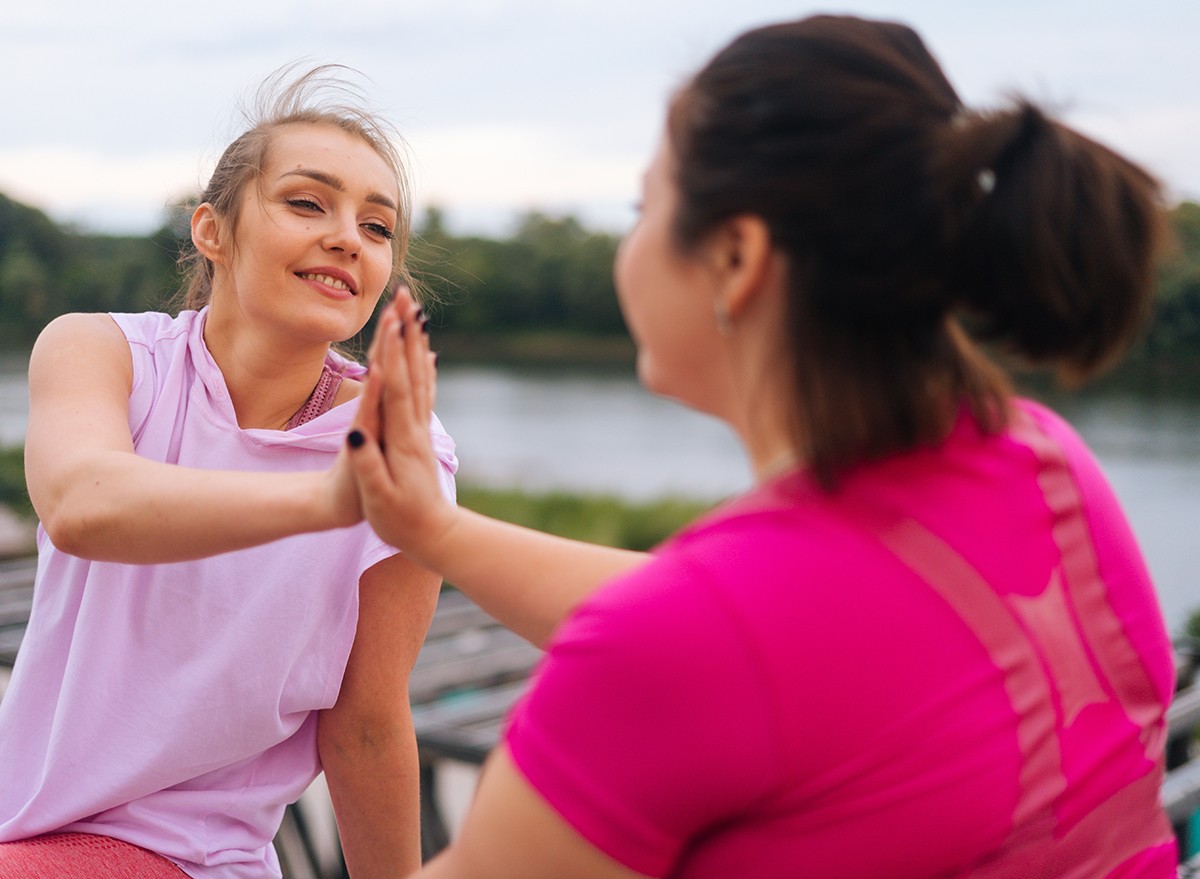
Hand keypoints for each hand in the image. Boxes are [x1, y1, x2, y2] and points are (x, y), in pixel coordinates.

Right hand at [348, 289, 456, 561]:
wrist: (435, 536)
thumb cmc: (401, 521)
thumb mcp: (379, 497)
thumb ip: (368, 464)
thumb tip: (358, 433)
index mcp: (403, 439)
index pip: (397, 386)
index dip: (394, 352)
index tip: (392, 319)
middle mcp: (416, 427)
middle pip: (412, 372)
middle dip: (407, 333)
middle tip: (405, 297)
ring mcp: (422, 430)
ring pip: (420, 377)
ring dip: (416, 344)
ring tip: (416, 313)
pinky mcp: (421, 436)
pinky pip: (424, 393)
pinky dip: (425, 370)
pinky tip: (428, 355)